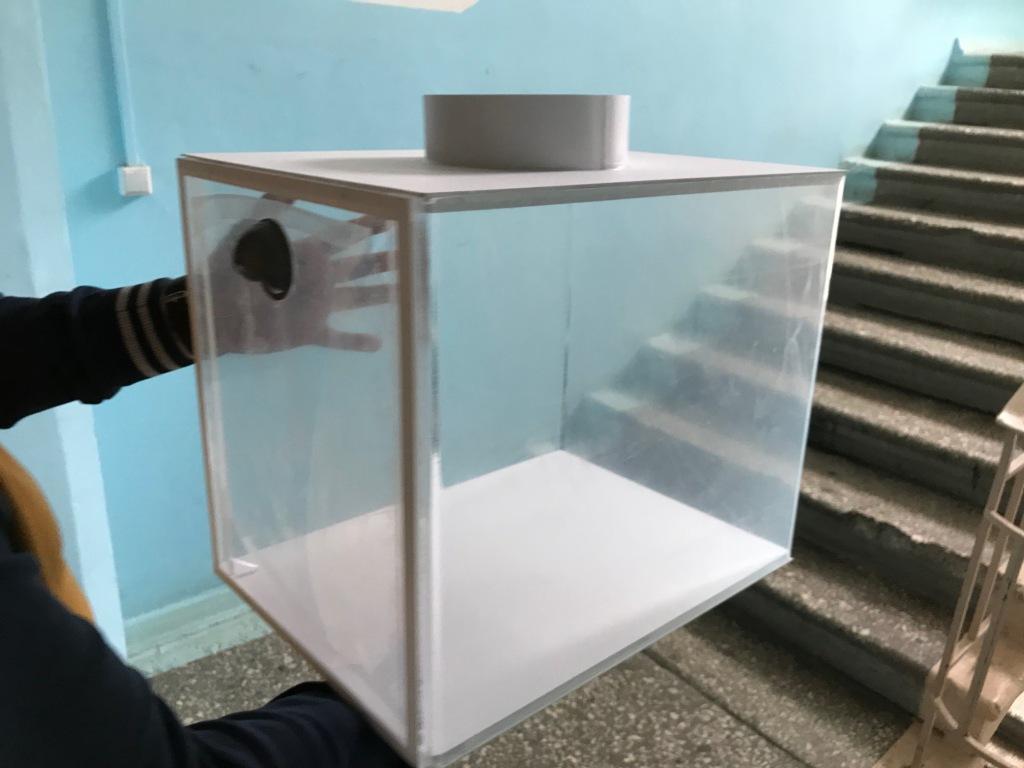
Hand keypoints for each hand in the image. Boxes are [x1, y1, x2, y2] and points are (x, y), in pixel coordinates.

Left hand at [199, 195, 393, 354]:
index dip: (366, 227)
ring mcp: (316, 307)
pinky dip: (356, 342)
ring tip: (402, 291)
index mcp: (307, 254)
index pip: (343, 238)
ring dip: (379, 295)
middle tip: (406, 254)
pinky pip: (338, 338)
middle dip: (381, 260)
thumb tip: (294, 185)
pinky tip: (377, 343)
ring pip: (357, 299)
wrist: (213, 310)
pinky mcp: (309, 332)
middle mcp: (318, 279)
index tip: (390, 217)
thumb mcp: (248, 232)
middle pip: (358, 268)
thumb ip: (270, 207)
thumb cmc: (229, 269)